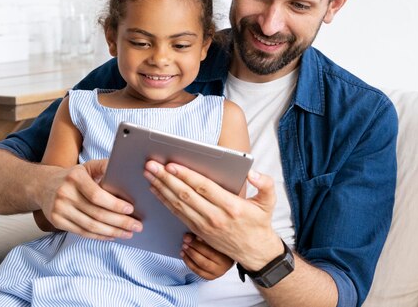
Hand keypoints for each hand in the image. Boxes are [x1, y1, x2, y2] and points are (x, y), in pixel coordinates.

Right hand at [39, 159, 142, 239]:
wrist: (43, 185)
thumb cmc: (74, 176)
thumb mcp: (88, 166)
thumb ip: (105, 166)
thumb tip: (126, 170)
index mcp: (75, 177)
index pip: (97, 195)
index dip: (115, 204)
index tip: (131, 209)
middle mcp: (65, 193)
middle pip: (96, 213)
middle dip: (120, 222)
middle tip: (137, 226)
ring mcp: (59, 209)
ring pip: (90, 225)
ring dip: (112, 232)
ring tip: (128, 233)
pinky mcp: (57, 221)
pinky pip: (82, 232)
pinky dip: (99, 236)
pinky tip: (112, 236)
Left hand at [144, 162, 283, 269]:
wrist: (255, 251)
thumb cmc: (259, 223)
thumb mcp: (269, 202)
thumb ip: (265, 184)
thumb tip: (252, 173)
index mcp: (231, 206)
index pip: (203, 188)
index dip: (186, 175)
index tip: (171, 165)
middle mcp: (215, 217)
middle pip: (186, 195)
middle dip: (166, 179)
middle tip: (151, 166)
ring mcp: (205, 226)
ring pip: (178, 205)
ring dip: (161, 188)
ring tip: (149, 175)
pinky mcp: (199, 231)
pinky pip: (178, 214)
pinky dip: (165, 201)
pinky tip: (156, 190)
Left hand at [181, 233, 233, 279]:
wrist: (229, 256)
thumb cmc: (223, 245)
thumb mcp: (219, 241)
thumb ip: (208, 239)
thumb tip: (195, 236)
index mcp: (227, 257)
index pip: (210, 252)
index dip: (198, 244)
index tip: (189, 236)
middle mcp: (222, 268)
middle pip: (203, 261)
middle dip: (192, 251)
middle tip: (184, 242)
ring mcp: (216, 274)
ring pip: (199, 267)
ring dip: (189, 257)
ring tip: (183, 249)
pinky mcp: (210, 276)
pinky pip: (197, 271)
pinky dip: (189, 263)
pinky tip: (184, 256)